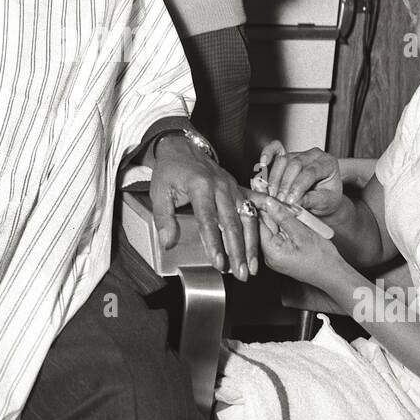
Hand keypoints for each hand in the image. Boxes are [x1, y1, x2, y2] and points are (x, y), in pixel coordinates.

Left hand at [149, 138, 258, 280]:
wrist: (183, 147)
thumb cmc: (171, 170)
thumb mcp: (159, 191)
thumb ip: (164, 218)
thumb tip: (168, 242)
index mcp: (200, 186)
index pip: (208, 220)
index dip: (214, 243)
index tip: (218, 261)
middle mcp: (220, 187)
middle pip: (232, 223)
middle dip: (238, 250)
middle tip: (239, 272)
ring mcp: (232, 188)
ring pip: (247, 218)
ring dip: (250, 244)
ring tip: (250, 267)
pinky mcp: (238, 190)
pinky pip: (252, 211)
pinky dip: (257, 230)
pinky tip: (259, 246)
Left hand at [250, 190, 343, 289]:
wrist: (333, 275)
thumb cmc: (321, 258)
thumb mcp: (302, 233)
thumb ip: (283, 216)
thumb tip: (268, 202)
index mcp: (271, 251)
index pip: (259, 222)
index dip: (263, 205)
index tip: (265, 191)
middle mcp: (269, 256)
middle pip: (264, 225)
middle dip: (272, 210)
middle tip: (281, 198)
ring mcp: (275, 256)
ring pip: (272, 229)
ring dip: (280, 217)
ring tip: (291, 208)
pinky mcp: (282, 254)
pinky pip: (279, 235)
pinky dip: (285, 225)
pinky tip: (294, 218)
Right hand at [253, 143, 342, 216]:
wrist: (322, 198)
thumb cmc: (327, 198)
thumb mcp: (326, 202)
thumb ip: (312, 200)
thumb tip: (296, 202)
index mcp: (327, 163)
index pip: (310, 172)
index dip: (298, 186)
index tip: (291, 201)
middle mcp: (313, 155)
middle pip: (295, 164)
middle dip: (285, 184)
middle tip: (281, 200)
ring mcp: (299, 153)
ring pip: (283, 161)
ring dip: (274, 179)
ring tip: (273, 195)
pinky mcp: (286, 156)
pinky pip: (275, 150)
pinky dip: (267, 154)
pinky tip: (263, 165)